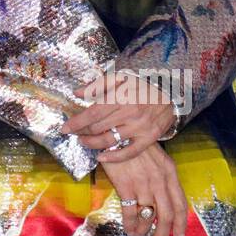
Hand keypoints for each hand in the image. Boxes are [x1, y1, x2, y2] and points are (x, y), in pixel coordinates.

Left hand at [60, 67, 177, 163]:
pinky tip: (101, 158)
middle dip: (82, 132)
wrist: (171, 91)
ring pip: (109, 141)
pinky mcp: (149, 138)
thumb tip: (76, 92)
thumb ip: (97, 85)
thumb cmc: (141, 83)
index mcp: (121, 97)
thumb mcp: (119, 77)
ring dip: (93, 144)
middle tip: (75, 133)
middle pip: (98, 128)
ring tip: (84, 142)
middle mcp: (130, 113)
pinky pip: (129, 152)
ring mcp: (140, 127)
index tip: (64, 128)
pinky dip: (114, 157)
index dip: (76, 122)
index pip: (92, 114)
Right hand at [101, 143, 188, 235]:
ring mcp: (143, 183)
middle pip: (166, 215)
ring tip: (138, 235)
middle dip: (162, 234)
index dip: (181, 224)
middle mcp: (160, 179)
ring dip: (143, 230)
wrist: (114, 131)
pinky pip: (130, 212)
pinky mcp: (126, 185)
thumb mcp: (155, 157)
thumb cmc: (133, 143)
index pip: (180, 203)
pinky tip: (128, 228)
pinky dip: (130, 224)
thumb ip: (161, 177)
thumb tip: (161, 200)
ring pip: (149, 216)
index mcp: (169, 171)